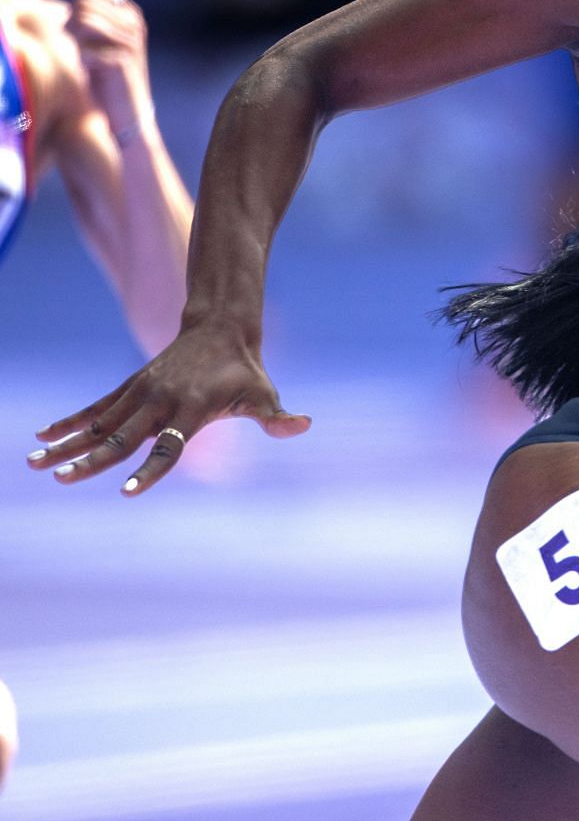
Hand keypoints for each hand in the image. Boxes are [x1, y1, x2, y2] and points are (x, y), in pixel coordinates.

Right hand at [27, 324, 310, 495]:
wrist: (219, 328)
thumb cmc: (245, 370)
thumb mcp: (264, 393)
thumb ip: (277, 417)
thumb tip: (303, 425)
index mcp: (190, 411)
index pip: (168, 448)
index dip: (150, 472)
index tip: (128, 493)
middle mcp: (159, 403)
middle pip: (121, 439)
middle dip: (91, 461)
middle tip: (61, 479)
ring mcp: (140, 394)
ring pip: (99, 424)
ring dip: (66, 444)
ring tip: (33, 463)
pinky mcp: (130, 387)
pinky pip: (95, 408)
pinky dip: (70, 422)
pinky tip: (43, 436)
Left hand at [67, 0, 153, 140]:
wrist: (124, 114)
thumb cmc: (103, 76)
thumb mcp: (97, 41)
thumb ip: (88, 16)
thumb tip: (67, 3)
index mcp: (130, 13)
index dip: (79, 1)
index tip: (79, 27)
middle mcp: (133, 23)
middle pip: (85, 0)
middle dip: (71, 21)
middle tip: (76, 46)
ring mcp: (130, 40)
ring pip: (84, 19)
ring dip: (73, 38)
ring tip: (80, 57)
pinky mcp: (122, 59)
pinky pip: (84, 45)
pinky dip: (78, 59)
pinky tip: (87, 71)